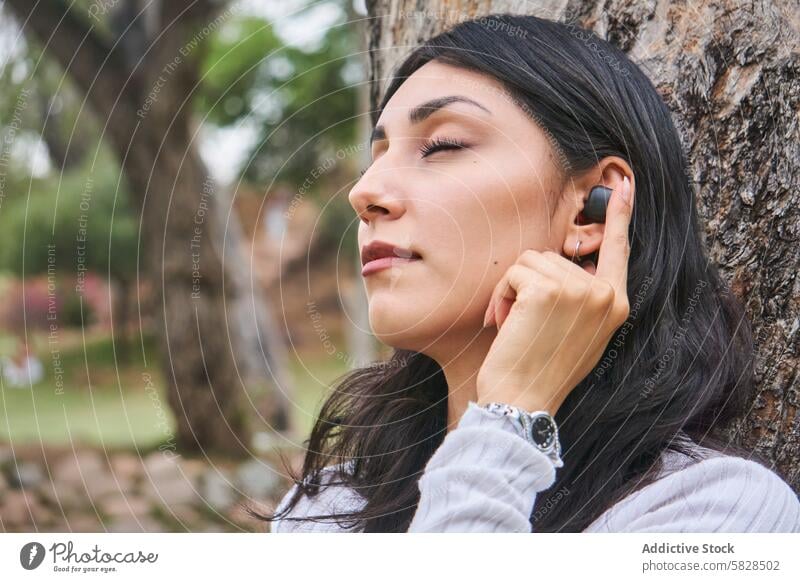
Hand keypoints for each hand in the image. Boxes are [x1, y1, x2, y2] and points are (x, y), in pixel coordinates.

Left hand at [476, 176, 633, 414]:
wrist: (522, 401)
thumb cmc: (541, 370)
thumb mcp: (575, 332)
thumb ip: (579, 297)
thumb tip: (560, 262)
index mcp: (615, 305)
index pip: (618, 250)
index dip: (618, 215)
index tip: (622, 184)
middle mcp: (603, 294)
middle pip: (554, 256)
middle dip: (530, 284)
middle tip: (523, 323)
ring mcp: (578, 290)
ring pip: (531, 262)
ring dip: (512, 291)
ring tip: (515, 326)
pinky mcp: (548, 289)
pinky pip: (514, 272)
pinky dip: (501, 295)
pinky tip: (506, 323)